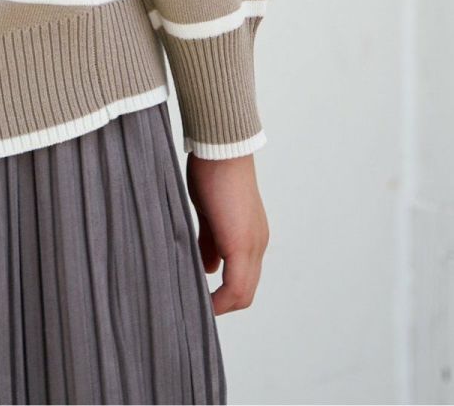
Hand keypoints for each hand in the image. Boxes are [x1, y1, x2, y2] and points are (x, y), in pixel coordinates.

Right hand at [185, 152, 269, 314]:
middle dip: (222, 304)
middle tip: (196, 305)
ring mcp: (253, 245)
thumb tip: (208, 267)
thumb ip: (210, 241)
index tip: (200, 296)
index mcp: (250, 237)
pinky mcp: (241, 244)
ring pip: (243, 292)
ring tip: (195, 303)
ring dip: (221, 303)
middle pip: (245, 293)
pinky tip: (201, 298)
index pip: (243, 279)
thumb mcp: (209, 213)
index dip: (223, 294)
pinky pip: (236, 286)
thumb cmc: (212, 171)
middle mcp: (257, 245)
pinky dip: (220, 298)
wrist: (221, 148)